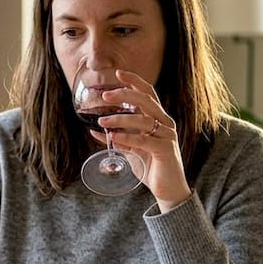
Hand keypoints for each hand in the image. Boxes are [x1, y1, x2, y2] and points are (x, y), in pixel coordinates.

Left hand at [93, 69, 190, 210]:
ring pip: (143, 119)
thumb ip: (116, 139)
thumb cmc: (151, 167)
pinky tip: (112, 137)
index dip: (134, 82)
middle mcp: (165, 123)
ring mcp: (167, 135)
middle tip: (105, 96)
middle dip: (125, 94)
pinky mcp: (165, 150)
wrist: (168, 189)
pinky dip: (127, 137)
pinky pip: (144, 140)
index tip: (118, 73)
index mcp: (158, 119)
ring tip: (102, 122)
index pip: (148, 94)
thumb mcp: (130, 150)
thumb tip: (94, 131)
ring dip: (120, 119)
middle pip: (146, 100)